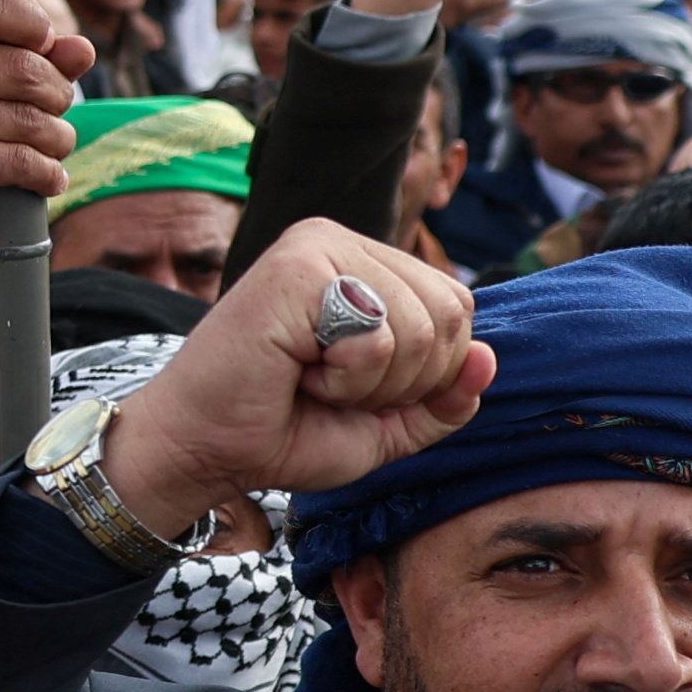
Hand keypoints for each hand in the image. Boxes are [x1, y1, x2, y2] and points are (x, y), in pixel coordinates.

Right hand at [103, 223, 490, 527]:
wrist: (204, 449)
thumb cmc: (283, 432)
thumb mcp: (388, 424)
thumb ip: (445, 397)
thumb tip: (488, 358)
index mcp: (364, 263)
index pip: (456, 306)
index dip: (427, 372)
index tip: (354, 388)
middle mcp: (341, 241)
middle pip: (450, 312)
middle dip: (405, 379)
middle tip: (332, 387)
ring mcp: (316, 247)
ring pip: (419, 325)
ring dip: (371, 382)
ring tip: (312, 378)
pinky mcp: (295, 268)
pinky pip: (377, 333)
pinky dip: (347, 376)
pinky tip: (297, 370)